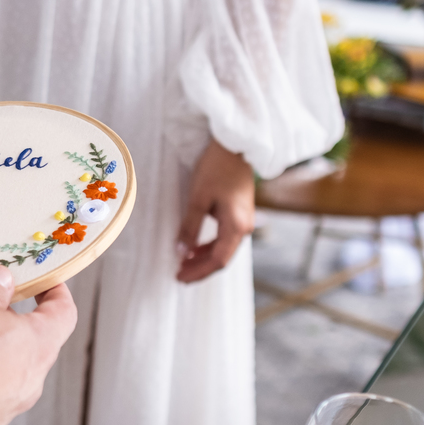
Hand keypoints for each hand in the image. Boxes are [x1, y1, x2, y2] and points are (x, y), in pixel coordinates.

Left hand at [176, 139, 254, 282]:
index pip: (218, 260)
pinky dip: (209, 245)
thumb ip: (190, 227)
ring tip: (183, 263)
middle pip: (222, 258)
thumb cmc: (216, 168)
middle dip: (200, 268)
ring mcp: (244, 221)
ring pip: (224, 249)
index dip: (198, 272)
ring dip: (203, 258)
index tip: (180, 278)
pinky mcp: (240, 214)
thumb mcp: (198, 198)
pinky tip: (194, 247)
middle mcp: (245, 227)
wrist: (236, 146)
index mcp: (237, 226)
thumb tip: (181, 251)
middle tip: (179, 275)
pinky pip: (225, 237)